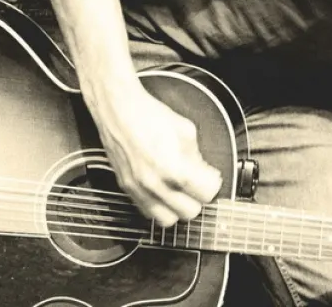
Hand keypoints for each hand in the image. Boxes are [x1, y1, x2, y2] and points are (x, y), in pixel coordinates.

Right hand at [94, 84, 222, 227]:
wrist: (119, 110)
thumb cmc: (147, 115)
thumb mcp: (185, 130)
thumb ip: (197, 155)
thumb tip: (203, 171)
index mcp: (174, 169)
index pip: (206, 194)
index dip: (213, 183)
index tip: (211, 176)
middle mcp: (155, 184)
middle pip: (189, 212)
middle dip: (197, 198)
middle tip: (197, 184)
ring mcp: (139, 189)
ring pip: (167, 219)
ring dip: (177, 208)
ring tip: (180, 192)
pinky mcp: (127, 188)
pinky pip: (147, 211)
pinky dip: (159, 206)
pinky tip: (163, 191)